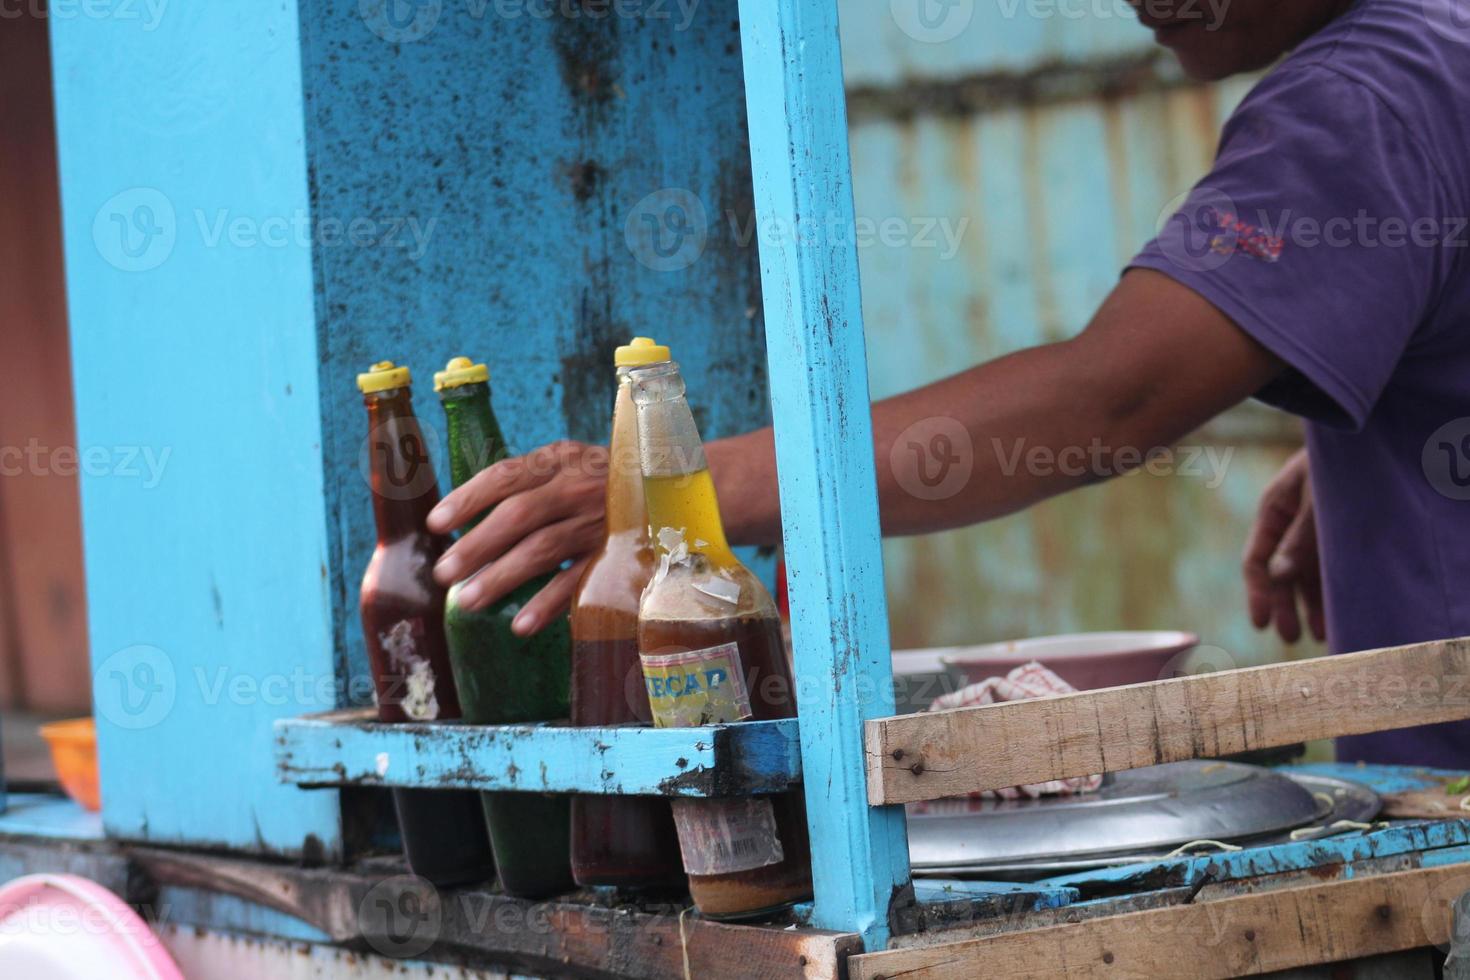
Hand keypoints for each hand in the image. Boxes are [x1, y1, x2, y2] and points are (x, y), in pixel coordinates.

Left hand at [426, 440, 606, 634]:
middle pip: (520, 514)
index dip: (469, 498)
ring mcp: (599, 522)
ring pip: (543, 549)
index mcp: (560, 460)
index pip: (507, 475)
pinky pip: (578, 582)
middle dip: (478, 544)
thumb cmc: (605, 484)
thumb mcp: (570, 467)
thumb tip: (466, 520)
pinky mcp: (616, 556)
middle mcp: (579, 487)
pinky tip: (521, 624)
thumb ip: (529, 484)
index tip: (436, 523)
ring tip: (467, 600)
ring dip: (502, 577)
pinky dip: (548, 603)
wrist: (672, 495)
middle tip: (444, 571)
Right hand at [1242, 448, 1324, 643]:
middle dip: (1284, 605)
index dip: (1258, 593)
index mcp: (1272, 510)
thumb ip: (1299, 539)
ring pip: (1304, 573)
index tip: (1261, 623)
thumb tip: (1277, 577)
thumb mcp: (1318, 500)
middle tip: (1290, 636)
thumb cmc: (1340, 464)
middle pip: (1279, 572)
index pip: (1256, 560)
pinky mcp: (1334, 532)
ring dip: (1309, 604)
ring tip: (1319, 634)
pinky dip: (1328, 589)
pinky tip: (1334, 612)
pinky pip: (1326, 566)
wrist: (1369, 439)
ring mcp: (1311, 528)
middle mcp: (1287, 523)